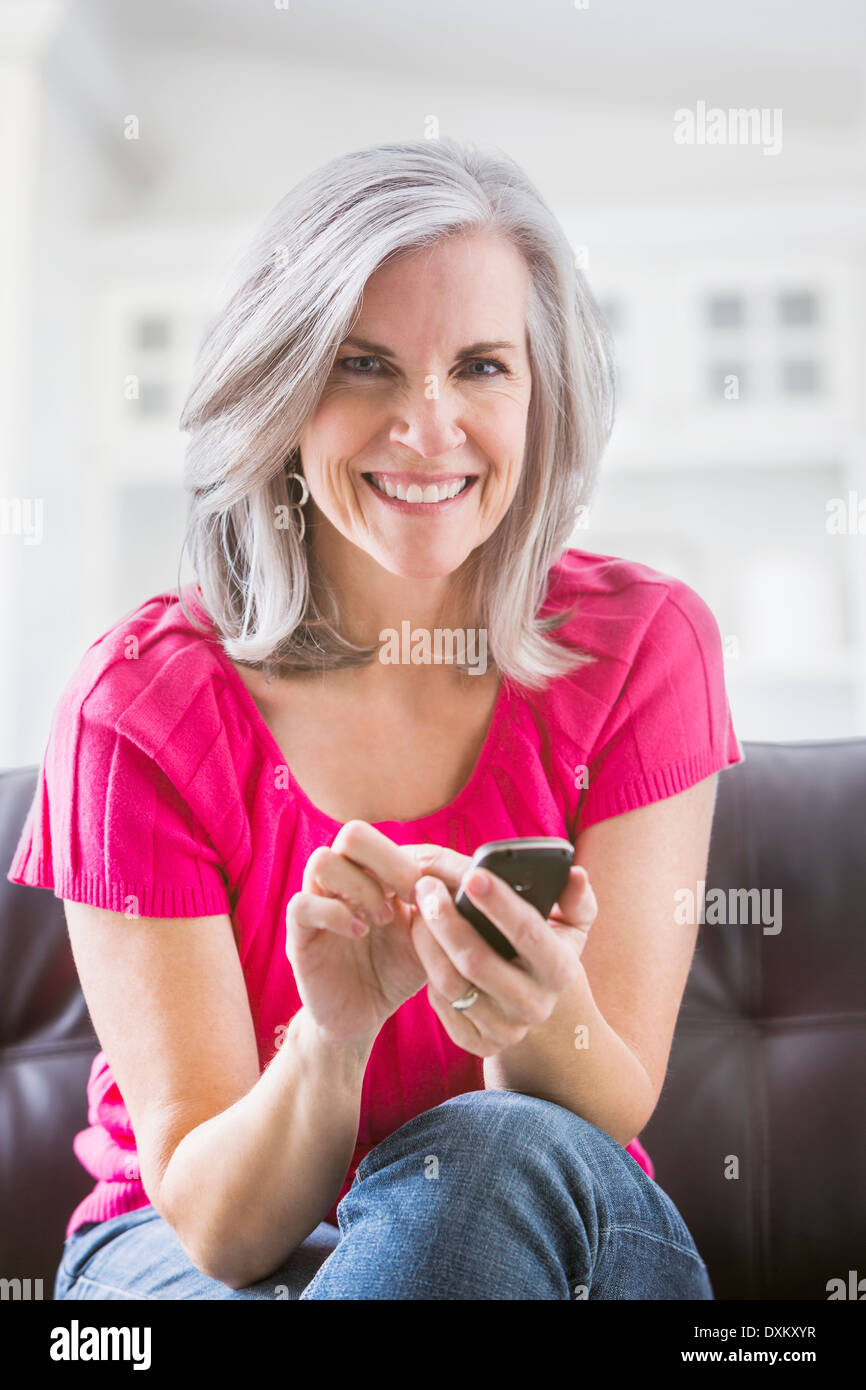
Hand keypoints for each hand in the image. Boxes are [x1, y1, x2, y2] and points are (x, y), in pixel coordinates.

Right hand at [285, 821, 428, 1047]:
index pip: (392, 837)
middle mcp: (342, 880)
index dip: (418, 859)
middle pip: (352, 833)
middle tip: (409, 896)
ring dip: (361, 886)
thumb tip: (477, 879)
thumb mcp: (430, 935)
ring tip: (383, 917)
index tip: (438, 891)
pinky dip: (335, 914)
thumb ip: (445, 906)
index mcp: (372, 872)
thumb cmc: (397, 969)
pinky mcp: (299, 935)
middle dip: (388, 862)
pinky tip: (360, 933)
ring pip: (322, 860)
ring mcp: (317, 903)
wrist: (363, 1016)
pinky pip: (302, 905)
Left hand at [404, 842, 596, 1057]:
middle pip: (478, 962)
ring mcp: (506, 1030)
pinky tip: (425, 943)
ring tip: (419, 907)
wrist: (535, 1003)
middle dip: (447, 920)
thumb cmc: (546, 947)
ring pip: (452, 984)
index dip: (499, 903)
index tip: (472, 875)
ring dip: (427, 941)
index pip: (528, 932)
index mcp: (561, 969)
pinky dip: (428, 970)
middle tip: (425, 885)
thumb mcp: (570, 923)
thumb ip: (574, 896)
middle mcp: (536, 1005)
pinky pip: (442, 1006)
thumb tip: (575, 874)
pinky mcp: (479, 1044)